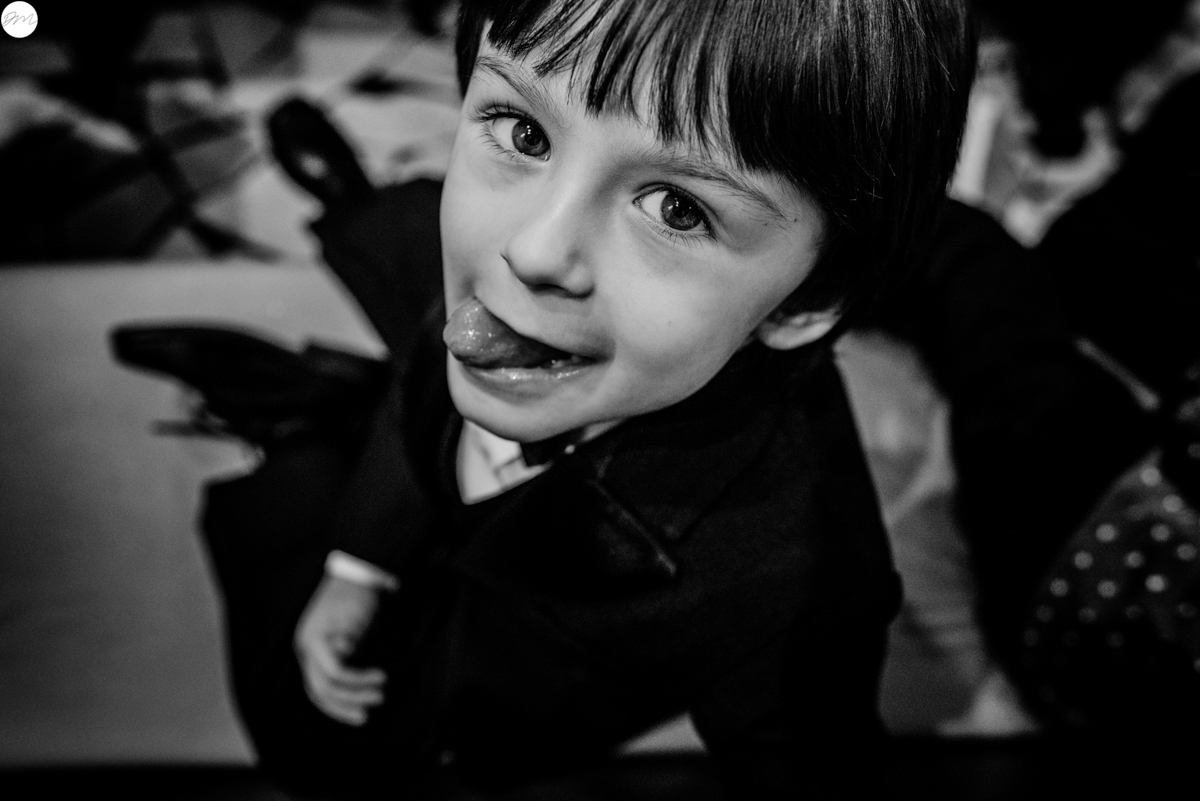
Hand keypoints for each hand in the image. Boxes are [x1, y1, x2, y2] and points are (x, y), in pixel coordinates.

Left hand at [294, 575, 387, 725]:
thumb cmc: (359, 600)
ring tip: (380, 693)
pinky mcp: (325, 636)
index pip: (316, 688)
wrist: (359, 572)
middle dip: (344, 707)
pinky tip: (379, 676)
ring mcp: (312, 642)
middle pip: (318, 691)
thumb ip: (348, 655)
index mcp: (309, 648)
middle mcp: (305, 647)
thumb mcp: (350, 633)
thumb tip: (358, 686)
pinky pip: (339, 669)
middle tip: (366, 715)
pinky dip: (359, 678)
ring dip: (356, 693)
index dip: (337, 707)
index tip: (359, 715)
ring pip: (329, 684)